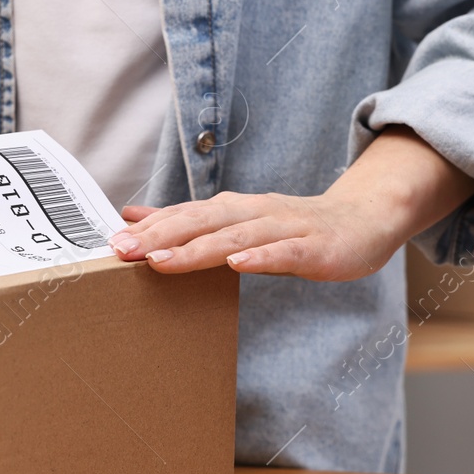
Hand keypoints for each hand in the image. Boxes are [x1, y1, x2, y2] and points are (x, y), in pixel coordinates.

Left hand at [109, 190, 404, 280]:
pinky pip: (286, 252)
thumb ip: (186, 220)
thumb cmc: (293, 227)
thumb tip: (132, 216)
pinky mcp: (315, 247)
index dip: (148, 228)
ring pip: (237, 236)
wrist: (363, 220)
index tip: (110, 243)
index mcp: (233, 209)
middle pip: (202, 222)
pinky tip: (240, 264)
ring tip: (163, 261)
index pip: (184, 216)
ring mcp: (285, 228)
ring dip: (198, 248)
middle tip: (123, 252)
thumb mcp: (235, 220)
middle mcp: (254, 212)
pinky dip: (262, 256)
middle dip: (160, 236)